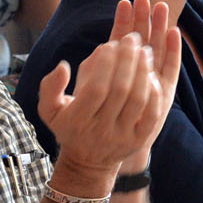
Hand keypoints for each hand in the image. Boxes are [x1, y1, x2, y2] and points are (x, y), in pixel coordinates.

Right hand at [38, 0, 180, 180]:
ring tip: (145, 50)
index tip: (111, 44)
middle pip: (120, 91)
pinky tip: (153, 74)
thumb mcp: (48, 109)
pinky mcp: (139, 140)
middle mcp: (101, 130)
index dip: (106, 64)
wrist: (88, 163)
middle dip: (128, 60)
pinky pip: (151, 115)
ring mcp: (122, 136)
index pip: (95, 88)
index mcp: (77, 120)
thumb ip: (50, 86)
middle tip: (133, 39)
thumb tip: (63, 66)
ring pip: (138, 100)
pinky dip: (154, 93)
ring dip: (143, 72)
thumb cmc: (68, 126)